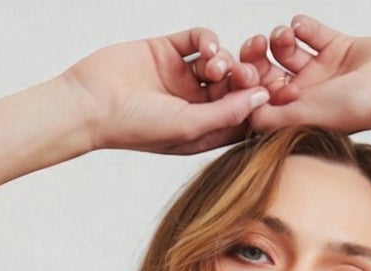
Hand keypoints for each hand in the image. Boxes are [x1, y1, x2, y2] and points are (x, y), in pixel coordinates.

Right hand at [59, 26, 286, 155]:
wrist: (92, 103)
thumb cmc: (135, 127)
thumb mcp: (188, 127)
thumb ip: (228, 113)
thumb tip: (263, 99)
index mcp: (201, 131)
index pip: (242, 117)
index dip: (262, 105)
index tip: (279, 93)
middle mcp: (194, 105)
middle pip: (236, 87)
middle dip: (247, 78)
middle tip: (249, 73)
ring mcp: (182, 77)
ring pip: (221, 61)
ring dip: (226, 59)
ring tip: (216, 65)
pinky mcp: (168, 50)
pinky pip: (199, 39)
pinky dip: (208, 40)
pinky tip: (205, 49)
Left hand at [244, 17, 370, 135]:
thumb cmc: (355, 107)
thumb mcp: (303, 116)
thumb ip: (268, 118)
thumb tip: (240, 118)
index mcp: (296, 115)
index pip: (261, 98)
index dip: (247, 84)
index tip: (240, 71)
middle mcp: (307, 95)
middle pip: (271, 72)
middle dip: (259, 57)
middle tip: (256, 45)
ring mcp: (322, 71)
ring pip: (288, 50)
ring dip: (280, 39)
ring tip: (285, 35)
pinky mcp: (339, 48)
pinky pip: (312, 32)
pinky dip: (302, 26)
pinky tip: (301, 27)